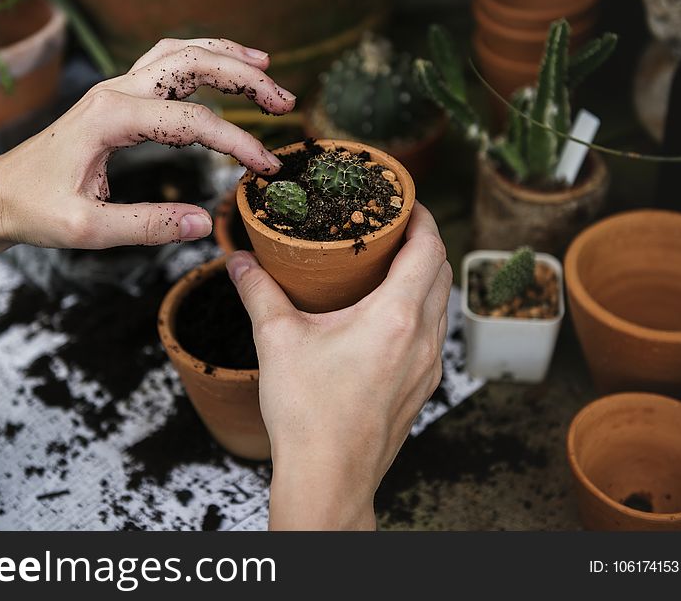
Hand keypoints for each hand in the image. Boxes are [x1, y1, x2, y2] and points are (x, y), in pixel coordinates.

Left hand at [0, 37, 294, 248]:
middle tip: (285, 101)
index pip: (192, 122)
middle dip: (245, 77)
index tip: (266, 168)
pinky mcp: (115, 99)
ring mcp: (114, 90)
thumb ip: (148, 226)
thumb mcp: (89, 229)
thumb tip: (204, 224)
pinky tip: (221, 68)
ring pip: (179, 54)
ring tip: (266, 66)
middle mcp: (114, 92)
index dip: (237, 143)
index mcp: (110, 118)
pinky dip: (200, 60)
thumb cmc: (34, 209)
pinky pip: (164, 65)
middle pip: (192, 64)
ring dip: (225, 56)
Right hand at [227, 203, 451, 529]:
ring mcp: (428, 367)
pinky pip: (433, 335)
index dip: (422, 217)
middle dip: (423, 242)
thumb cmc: (308, 414)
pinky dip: (420, 311)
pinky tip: (386, 317)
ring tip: (388, 267)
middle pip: (442, 272)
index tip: (404, 202)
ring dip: (424, 277)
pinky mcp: (422, 388)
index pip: (430, 248)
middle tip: (391, 228)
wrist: (329, 479)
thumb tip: (239, 260)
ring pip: (441, 305)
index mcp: (396, 317)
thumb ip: (258, 291)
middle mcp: (423, 339)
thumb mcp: (276, 340)